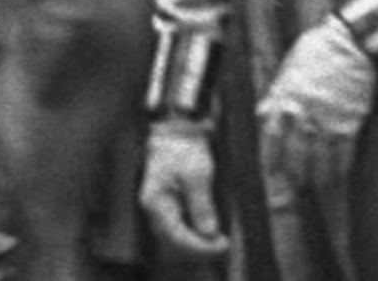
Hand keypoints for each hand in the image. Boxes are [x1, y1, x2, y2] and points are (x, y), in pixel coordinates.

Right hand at [140, 122, 229, 260]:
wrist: (177, 130)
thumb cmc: (185, 147)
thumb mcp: (198, 174)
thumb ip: (202, 204)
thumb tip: (209, 232)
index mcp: (155, 202)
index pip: (176, 235)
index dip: (200, 245)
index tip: (222, 245)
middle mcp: (153, 208)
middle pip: (175, 239)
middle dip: (200, 246)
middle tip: (224, 245)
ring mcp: (159, 207)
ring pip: (177, 234)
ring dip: (198, 241)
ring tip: (219, 240)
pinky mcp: (168, 203)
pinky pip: (179, 224)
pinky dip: (194, 230)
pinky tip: (210, 229)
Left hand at [255, 14, 375, 192]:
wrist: (350, 41)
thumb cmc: (317, 51)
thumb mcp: (288, 70)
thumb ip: (276, 96)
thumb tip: (264, 114)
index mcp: (283, 103)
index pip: (272, 146)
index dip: (272, 168)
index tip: (272, 182)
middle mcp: (301, 118)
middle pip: (294, 161)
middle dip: (293, 182)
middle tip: (293, 194)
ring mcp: (326, 122)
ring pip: (318, 163)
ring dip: (316, 180)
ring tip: (315, 189)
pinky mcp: (349, 123)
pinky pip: (343, 155)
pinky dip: (339, 169)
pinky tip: (336, 177)